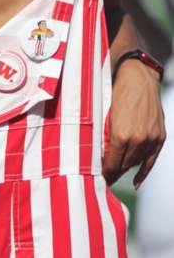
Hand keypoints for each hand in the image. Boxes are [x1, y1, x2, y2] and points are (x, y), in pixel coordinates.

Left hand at [103, 59, 165, 187]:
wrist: (138, 76)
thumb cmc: (116, 91)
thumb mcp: (104, 113)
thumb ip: (103, 134)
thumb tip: (97, 153)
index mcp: (121, 135)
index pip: (111, 164)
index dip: (104, 173)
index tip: (98, 179)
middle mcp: (138, 140)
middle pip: (124, 165)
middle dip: (113, 171)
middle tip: (104, 176)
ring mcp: (151, 139)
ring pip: (136, 162)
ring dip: (125, 168)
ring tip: (115, 172)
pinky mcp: (159, 136)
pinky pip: (151, 160)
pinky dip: (143, 171)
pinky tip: (136, 181)